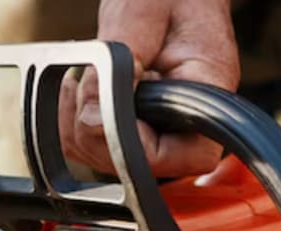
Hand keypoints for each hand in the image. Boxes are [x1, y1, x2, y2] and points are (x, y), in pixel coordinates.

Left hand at [59, 0, 238, 176]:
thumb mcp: (140, 15)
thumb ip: (117, 65)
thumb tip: (93, 117)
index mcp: (207, 92)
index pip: (183, 157)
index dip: (135, 145)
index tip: (106, 107)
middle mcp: (188, 119)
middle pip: (139, 166)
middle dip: (97, 130)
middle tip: (85, 87)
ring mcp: (162, 127)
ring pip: (110, 161)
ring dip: (79, 126)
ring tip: (83, 82)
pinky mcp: (137, 126)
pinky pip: (94, 147)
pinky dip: (73, 123)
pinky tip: (78, 91)